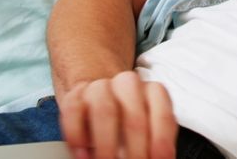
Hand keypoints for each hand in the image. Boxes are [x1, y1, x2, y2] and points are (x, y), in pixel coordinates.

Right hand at [58, 71, 176, 158]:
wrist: (98, 98)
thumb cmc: (129, 118)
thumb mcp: (149, 128)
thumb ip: (154, 144)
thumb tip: (157, 158)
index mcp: (154, 92)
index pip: (162, 115)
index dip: (161, 141)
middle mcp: (129, 85)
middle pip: (134, 116)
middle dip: (135, 148)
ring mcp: (100, 88)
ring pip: (104, 110)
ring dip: (106, 143)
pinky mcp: (76, 95)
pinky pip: (74, 111)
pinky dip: (77, 137)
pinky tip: (83, 155)